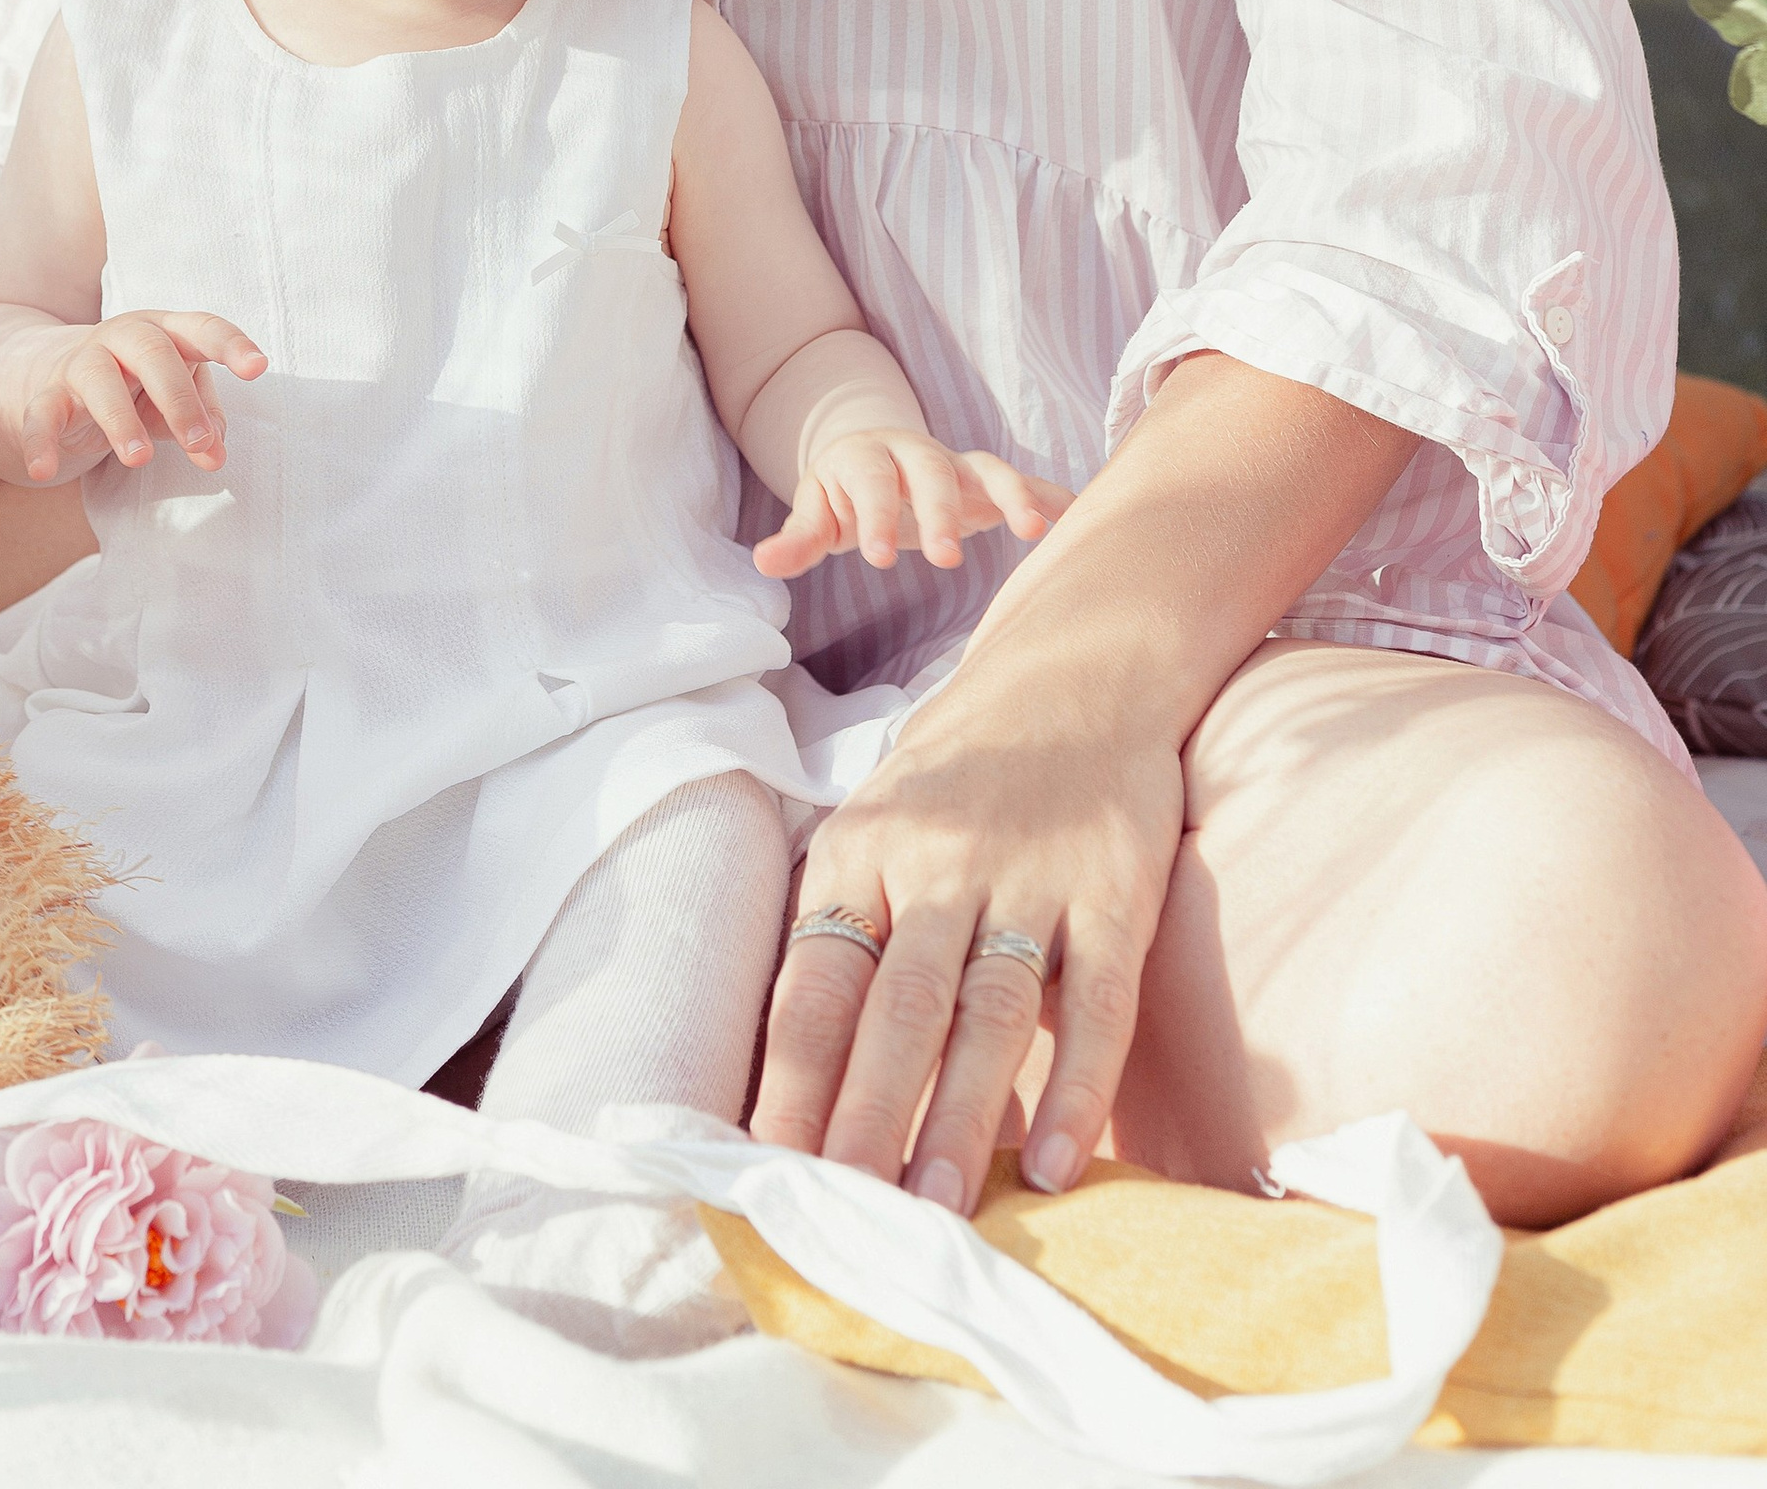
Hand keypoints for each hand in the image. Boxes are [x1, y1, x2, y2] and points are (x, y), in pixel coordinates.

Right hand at [16, 311, 264, 485]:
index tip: (258, 368)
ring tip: (140, 459)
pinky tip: (42, 471)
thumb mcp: (175, 397)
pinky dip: (40, 441)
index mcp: (166, 330)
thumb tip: (215, 454)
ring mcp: (82, 363)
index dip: (230, 345)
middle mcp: (124, 336)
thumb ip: (203, 418)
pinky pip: (41, 414)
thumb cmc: (137, 385)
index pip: (202, 328)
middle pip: (153, 352)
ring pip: (99, 379)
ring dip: (121, 420)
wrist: (57, 374)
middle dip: (179, 398)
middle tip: (200, 443)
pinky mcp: (47, 394)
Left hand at [750, 650, 1182, 1214]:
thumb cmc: (961, 772)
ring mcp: (1033, 875)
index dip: (790, 1081)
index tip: (768, 1169)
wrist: (1078, 669)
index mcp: (862, 849)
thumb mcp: (880, 826)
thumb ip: (857, 936)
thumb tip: (817, 1082)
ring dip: (962, 1121)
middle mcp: (940, 862)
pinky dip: (1079, 1087)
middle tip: (843, 1217)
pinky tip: (1060, 1165)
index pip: (814, 982)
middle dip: (864, 1119)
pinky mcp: (1117, 891)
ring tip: (937, 1212)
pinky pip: (1100, 1002)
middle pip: (895, 1010)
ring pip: (988, 1016)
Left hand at [754, 431, 1068, 578]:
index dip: (873, 516)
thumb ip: (799, 538)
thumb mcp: (816, 512)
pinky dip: (1052, 496)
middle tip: (945, 558)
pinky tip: (1083, 515)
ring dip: (1010, 494)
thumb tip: (764, 561)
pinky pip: (1024, 482)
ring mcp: (957, 465)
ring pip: (987, 469)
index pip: (870, 483)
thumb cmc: (844, 493)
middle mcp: (917, 455)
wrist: (873, 454)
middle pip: (931, 473)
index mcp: (868, 459)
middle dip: (939, 512)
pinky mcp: (986, 482)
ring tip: (1032, 531)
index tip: (876, 558)